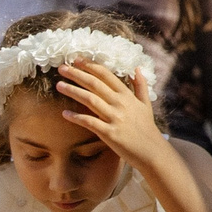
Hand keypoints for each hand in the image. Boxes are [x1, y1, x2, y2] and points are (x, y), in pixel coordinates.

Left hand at [53, 61, 172, 165]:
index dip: (90, 66)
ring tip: (59, 85)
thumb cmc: (147, 128)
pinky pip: (90, 122)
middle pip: (95, 84)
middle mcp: (120, 103)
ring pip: (90, 100)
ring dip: (73, 91)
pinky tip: (64, 113)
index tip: (76, 59)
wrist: (151, 152)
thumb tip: (137, 69)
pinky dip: (76, 117)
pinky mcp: (110, 133)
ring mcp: (115, 118)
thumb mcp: (145, 104)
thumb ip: (140, 86)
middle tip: (62, 68)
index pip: (106, 75)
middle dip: (77, 74)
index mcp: (127, 95)